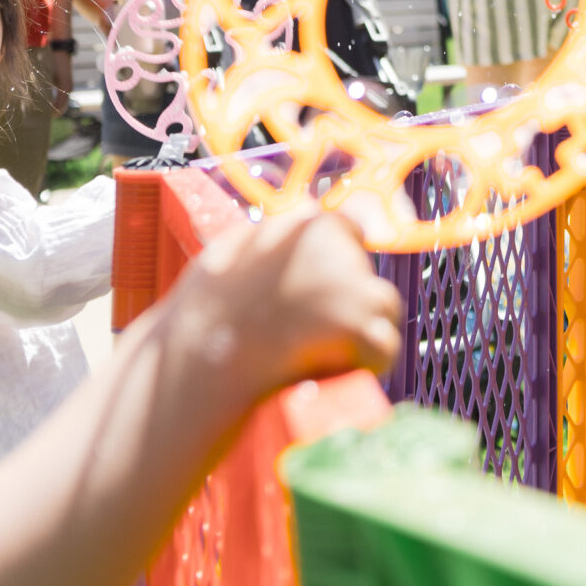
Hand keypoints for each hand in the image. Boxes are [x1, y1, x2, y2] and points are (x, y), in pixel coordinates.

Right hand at [166, 208, 401, 400]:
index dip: (340, 262)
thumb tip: (309, 214)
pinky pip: (384, 346)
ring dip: (366, 329)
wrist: (201, 351)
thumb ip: (281, 235)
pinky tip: (341, 372)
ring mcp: (352, 287)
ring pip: (385, 308)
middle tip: (310, 331)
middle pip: (366, 274)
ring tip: (324, 352)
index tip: (323, 290)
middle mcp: (340, 249)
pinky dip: (370, 363)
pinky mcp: (357, 326)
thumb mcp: (241, 248)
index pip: (351, 230)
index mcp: (311, 226)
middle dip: (349, 299)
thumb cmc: (209, 306)